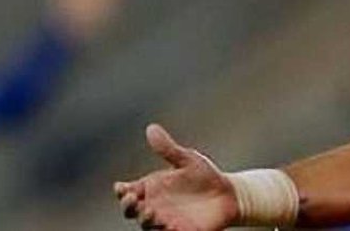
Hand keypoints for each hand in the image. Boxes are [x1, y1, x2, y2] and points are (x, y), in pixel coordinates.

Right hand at [115, 124, 238, 230]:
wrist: (228, 194)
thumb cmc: (204, 175)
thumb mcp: (187, 159)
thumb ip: (168, 148)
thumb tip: (151, 128)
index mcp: (151, 188)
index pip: (128, 192)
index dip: (121, 191)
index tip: (121, 188)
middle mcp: (154, 206)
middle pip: (132, 211)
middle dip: (128, 207)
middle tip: (133, 200)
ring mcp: (165, 221)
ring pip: (148, 226)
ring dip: (146, 220)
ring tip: (151, 212)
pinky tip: (169, 227)